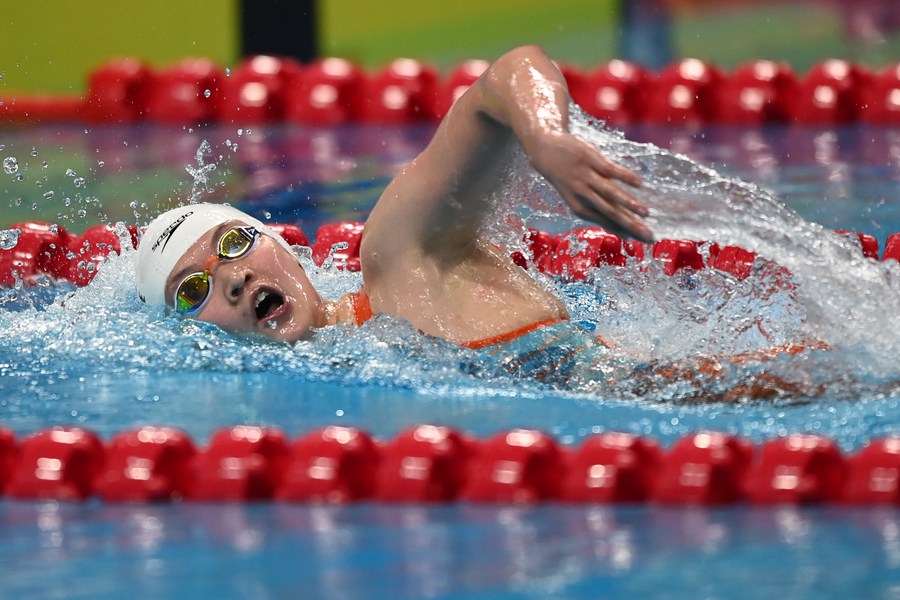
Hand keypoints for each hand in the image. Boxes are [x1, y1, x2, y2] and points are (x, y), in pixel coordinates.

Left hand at [528, 131, 652, 241]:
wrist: (545, 151)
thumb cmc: (568, 178)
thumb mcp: (579, 197)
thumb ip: (600, 211)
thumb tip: (623, 232)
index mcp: (579, 208)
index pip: (608, 223)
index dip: (627, 232)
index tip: (645, 240)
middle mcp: (582, 195)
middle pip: (611, 213)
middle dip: (631, 225)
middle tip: (649, 235)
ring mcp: (586, 177)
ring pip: (610, 193)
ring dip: (629, 203)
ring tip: (646, 213)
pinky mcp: (590, 159)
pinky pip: (610, 169)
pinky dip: (625, 176)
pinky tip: (640, 184)